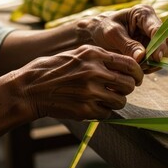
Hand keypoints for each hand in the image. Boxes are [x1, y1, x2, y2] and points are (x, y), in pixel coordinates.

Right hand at [3, 45, 142, 119]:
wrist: (28, 89)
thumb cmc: (54, 69)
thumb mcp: (78, 54)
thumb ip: (102, 57)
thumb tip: (128, 64)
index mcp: (93, 54)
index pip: (129, 63)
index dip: (138, 73)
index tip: (138, 78)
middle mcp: (93, 71)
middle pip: (129, 84)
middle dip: (128, 88)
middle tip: (121, 89)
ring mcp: (89, 92)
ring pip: (121, 101)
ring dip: (117, 101)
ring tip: (107, 98)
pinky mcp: (84, 110)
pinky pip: (107, 113)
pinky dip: (104, 111)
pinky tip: (94, 105)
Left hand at [76, 5, 167, 72]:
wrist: (98, 33)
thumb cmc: (103, 29)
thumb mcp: (112, 35)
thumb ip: (127, 45)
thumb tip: (142, 56)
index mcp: (144, 13)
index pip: (159, 30)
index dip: (160, 45)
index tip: (156, 58)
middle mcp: (154, 23)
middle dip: (160, 56)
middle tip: (144, 65)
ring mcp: (156, 37)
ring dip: (155, 63)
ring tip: (138, 66)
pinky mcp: (155, 48)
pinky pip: (160, 61)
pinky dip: (152, 66)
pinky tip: (138, 67)